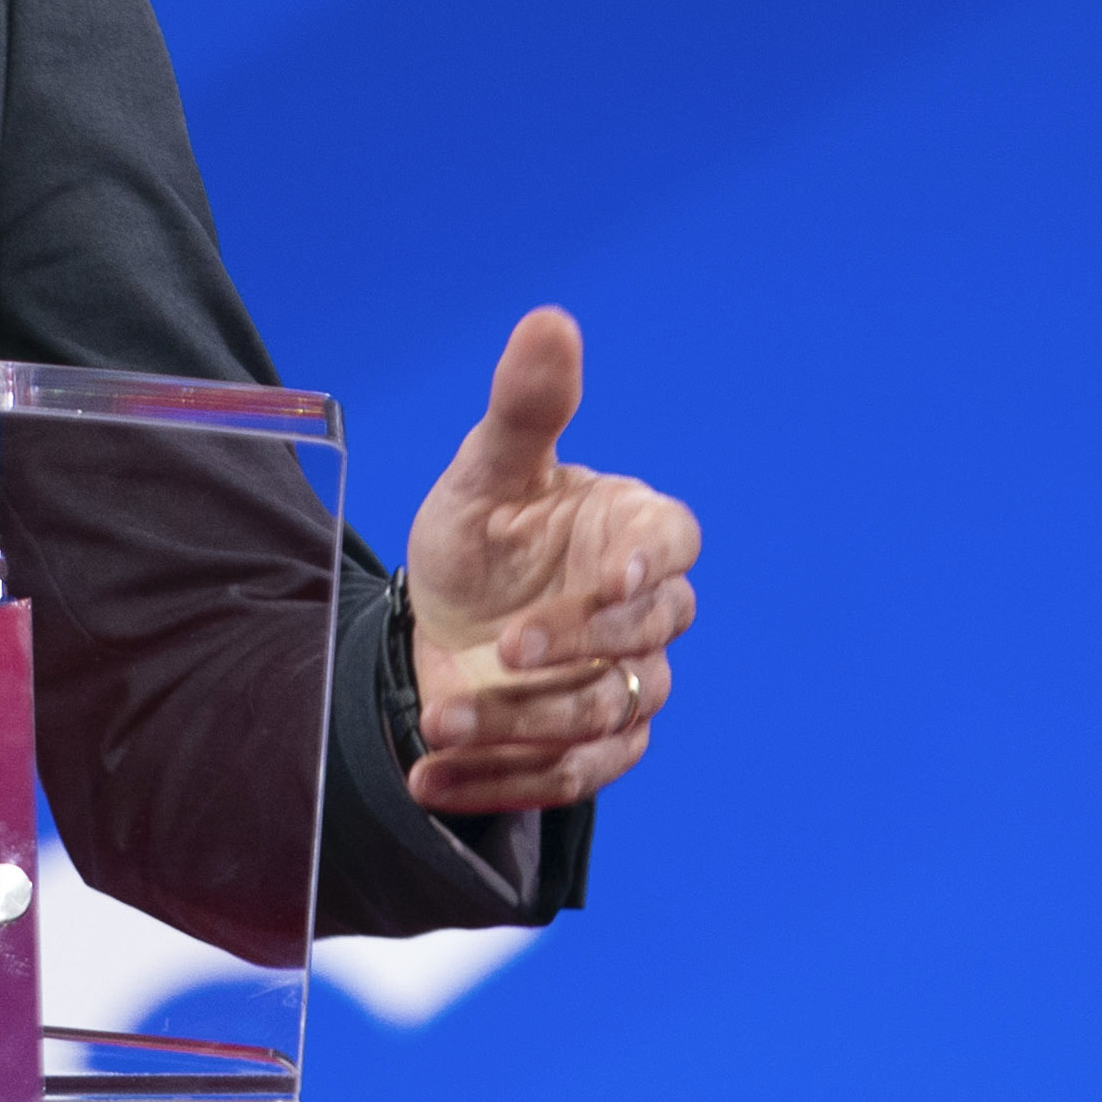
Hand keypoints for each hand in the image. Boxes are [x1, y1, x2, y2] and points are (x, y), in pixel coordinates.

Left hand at [399, 305, 699, 814]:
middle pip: (642, 643)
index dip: (645, 568)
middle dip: (570, 654)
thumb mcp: (486, 472)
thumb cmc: (480, 533)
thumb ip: (524, 408)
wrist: (440, 615)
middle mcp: (647, 614)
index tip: (603, 580)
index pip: (673, 549)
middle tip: (501, 651)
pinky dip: (499, 783)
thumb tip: (551, 318)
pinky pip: (569, 777)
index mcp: (636, 532)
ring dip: (524, 726)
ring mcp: (628, 685)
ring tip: (440, 723)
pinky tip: (429, 780)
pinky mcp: (597, 746)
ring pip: (604, 717)